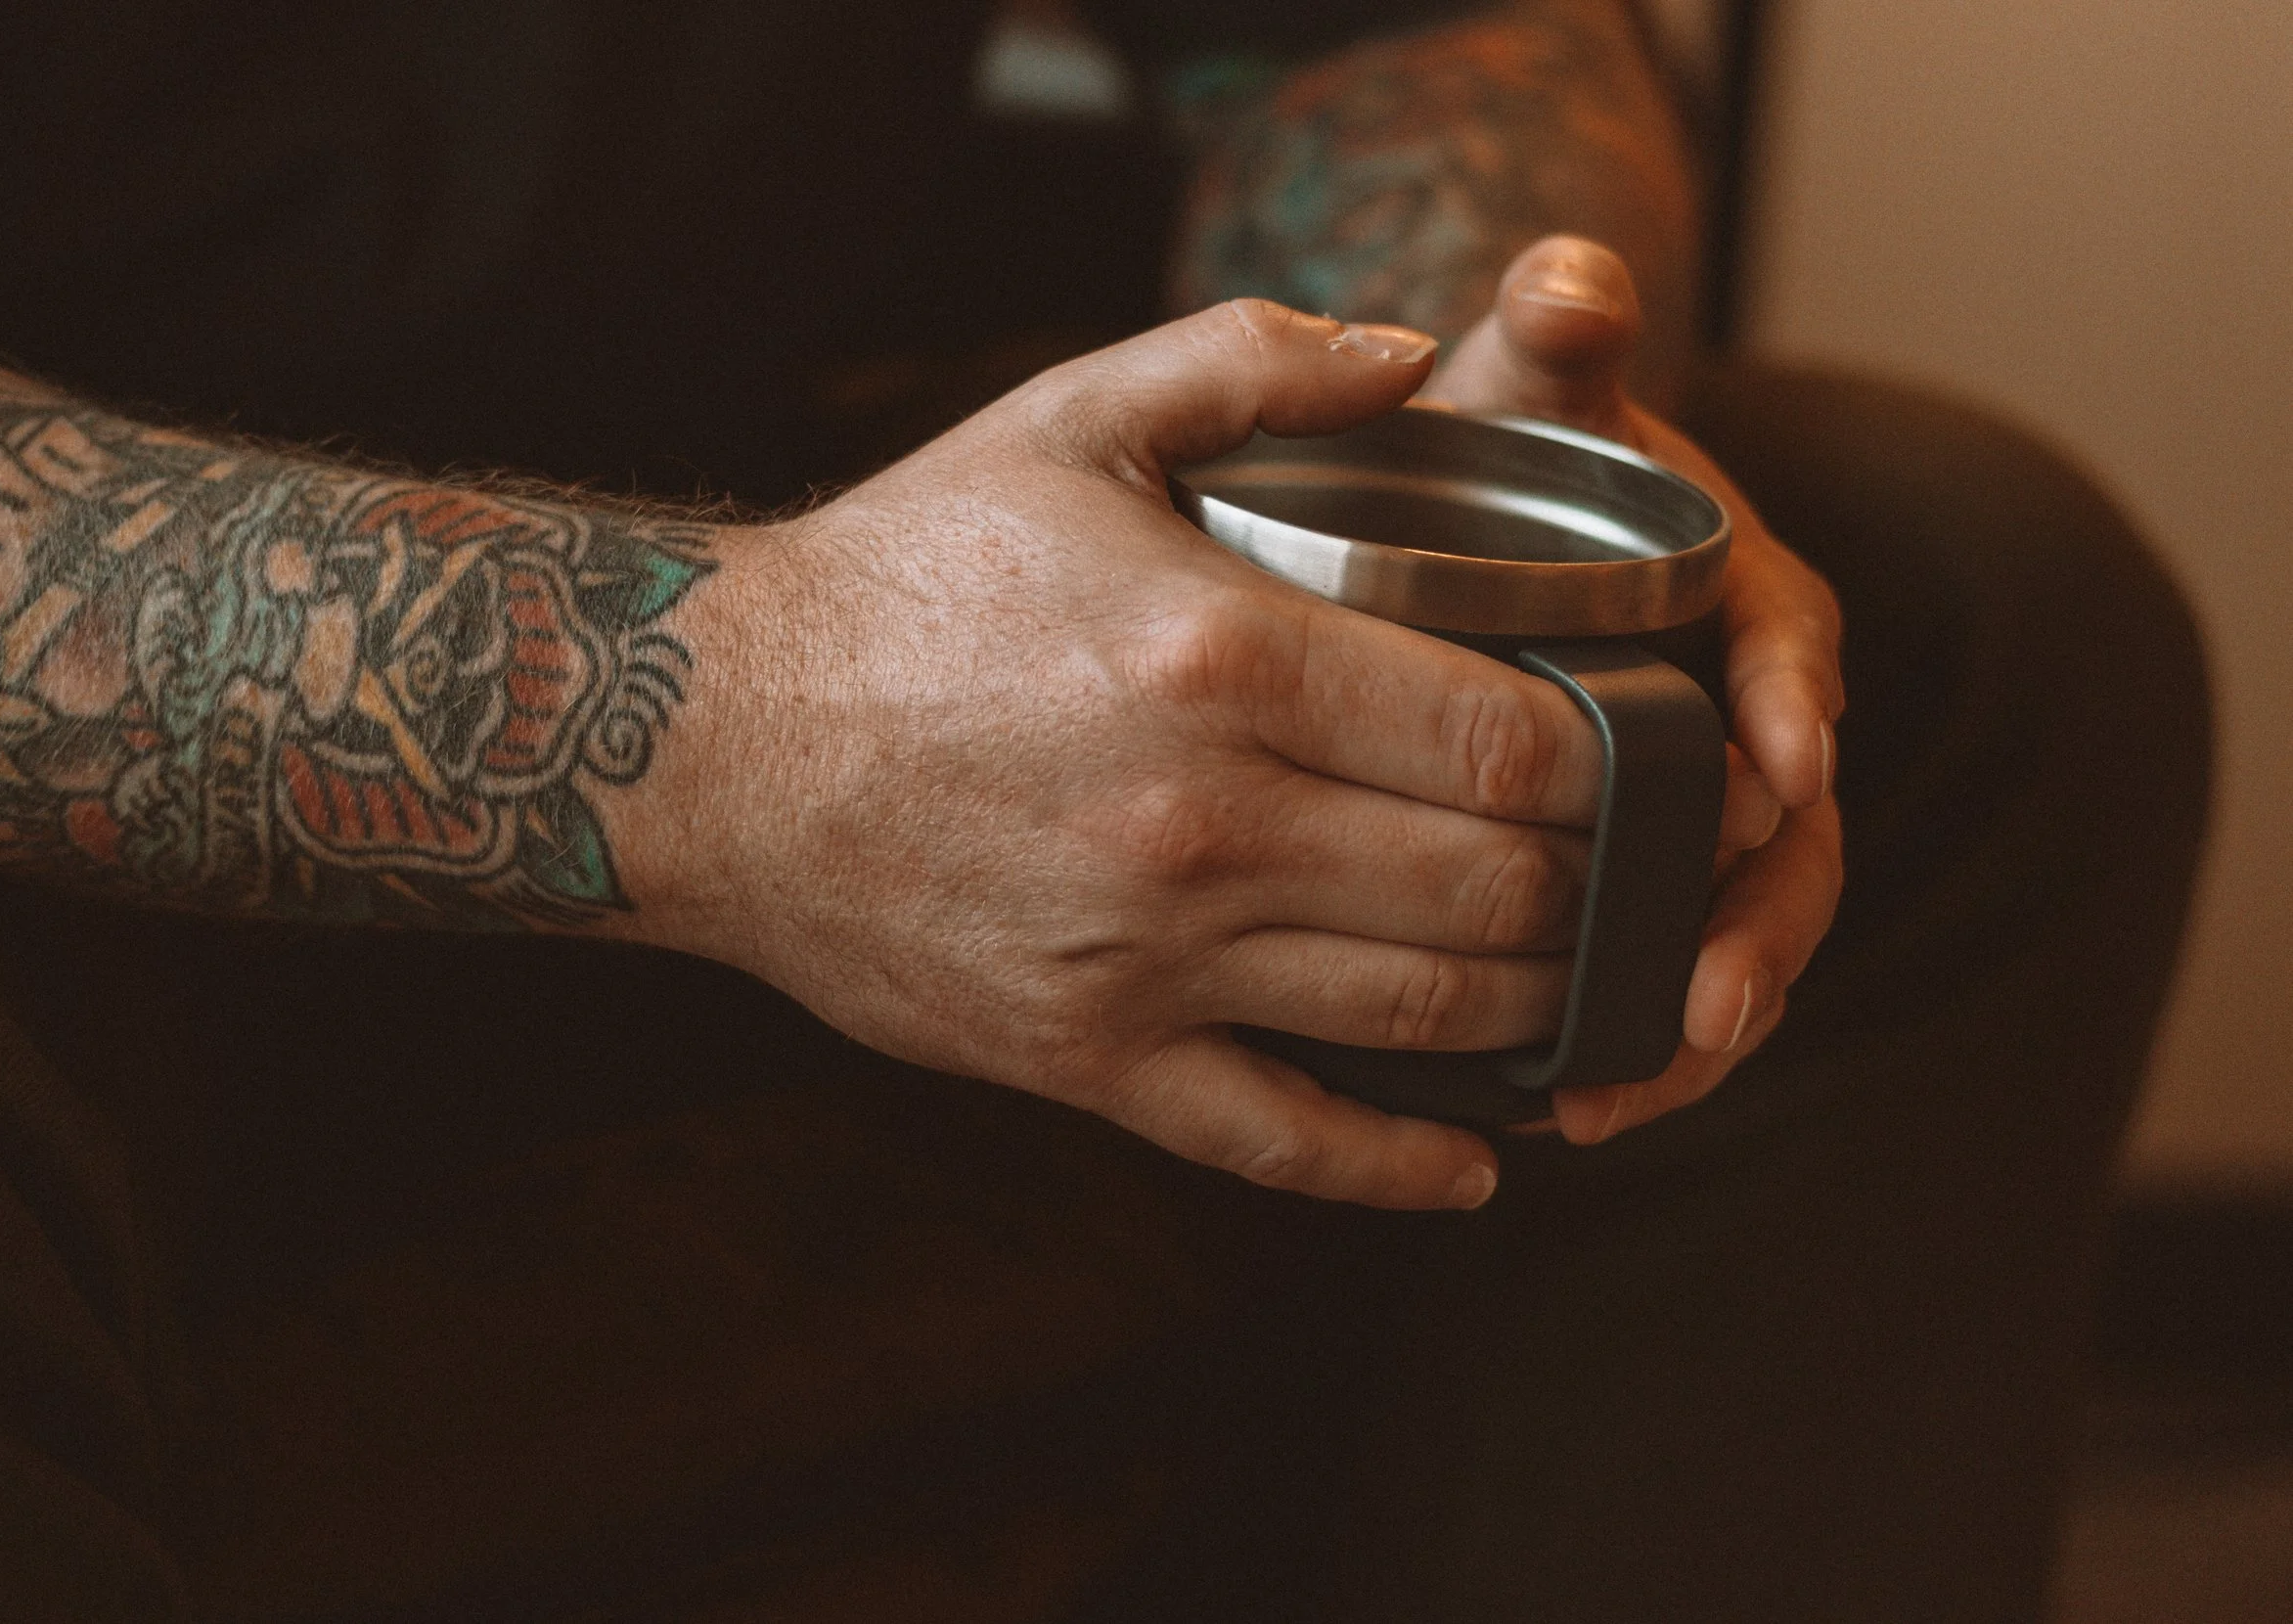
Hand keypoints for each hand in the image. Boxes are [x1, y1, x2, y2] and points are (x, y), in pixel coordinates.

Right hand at [606, 300, 1780, 1207]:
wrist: (707, 738)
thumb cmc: (902, 576)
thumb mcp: (1066, 418)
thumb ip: (1257, 363)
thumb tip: (1423, 358)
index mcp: (1221, 659)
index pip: (1508, 740)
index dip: (1621, 757)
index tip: (1648, 746)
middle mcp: (1200, 825)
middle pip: (1499, 889)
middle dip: (1606, 883)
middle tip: (1644, 864)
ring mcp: (1144, 961)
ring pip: (1421, 1016)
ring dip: (1543, 1007)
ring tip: (1591, 976)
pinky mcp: (1083, 1059)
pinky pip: (1280, 1142)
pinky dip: (1401, 1169)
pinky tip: (1479, 1164)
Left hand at [1426, 235, 1845, 1143]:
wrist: (1467, 538)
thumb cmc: (1503, 465)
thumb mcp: (1528, 394)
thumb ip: (1555, 340)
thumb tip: (1572, 278)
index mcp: (1735, 603)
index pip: (1793, 653)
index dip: (1790, 707)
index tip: (1779, 768)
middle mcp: (1735, 722)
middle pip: (1784, 838)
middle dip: (1754, 927)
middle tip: (1704, 1006)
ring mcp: (1689, 818)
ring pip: (1725, 932)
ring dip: (1686, 1021)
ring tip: (1613, 1096)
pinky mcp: (1629, 887)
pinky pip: (1654, 977)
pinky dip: (1620, 1045)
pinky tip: (1546, 1108)